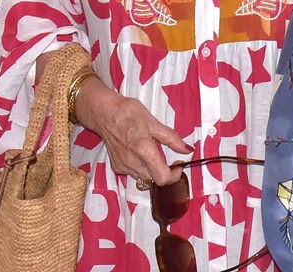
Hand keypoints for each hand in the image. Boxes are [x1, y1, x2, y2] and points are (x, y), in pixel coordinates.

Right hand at [76, 78, 191, 187]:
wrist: (105, 113)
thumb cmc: (129, 114)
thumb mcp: (154, 122)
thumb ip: (172, 138)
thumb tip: (187, 149)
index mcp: (144, 151)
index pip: (162, 177)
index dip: (174, 175)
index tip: (178, 165)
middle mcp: (132, 163)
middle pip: (154, 180)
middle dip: (165, 172)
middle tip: (169, 159)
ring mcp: (123, 166)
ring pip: (144, 178)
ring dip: (152, 170)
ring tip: (153, 154)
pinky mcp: (116, 167)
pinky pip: (133, 173)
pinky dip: (140, 168)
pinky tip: (140, 154)